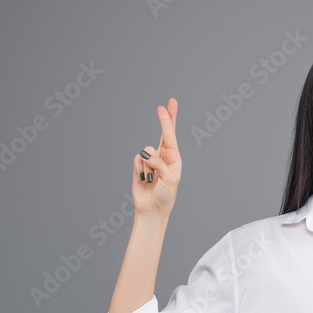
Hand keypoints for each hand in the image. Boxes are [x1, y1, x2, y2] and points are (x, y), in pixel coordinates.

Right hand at [133, 97, 180, 215]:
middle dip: (165, 119)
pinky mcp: (139, 165)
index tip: (168, 105)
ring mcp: (151, 160)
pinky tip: (145, 178)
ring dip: (150, 165)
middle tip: (165, 104)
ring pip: (147, 151)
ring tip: (153, 178)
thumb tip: (147, 155)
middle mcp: (163, 156)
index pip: (171, 135)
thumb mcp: (170, 179)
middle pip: (163, 133)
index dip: (169, 120)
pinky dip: (141, 169)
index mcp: (174, 158)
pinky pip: (137, 159)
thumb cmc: (165, 195)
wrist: (152, 208)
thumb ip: (160, 163)